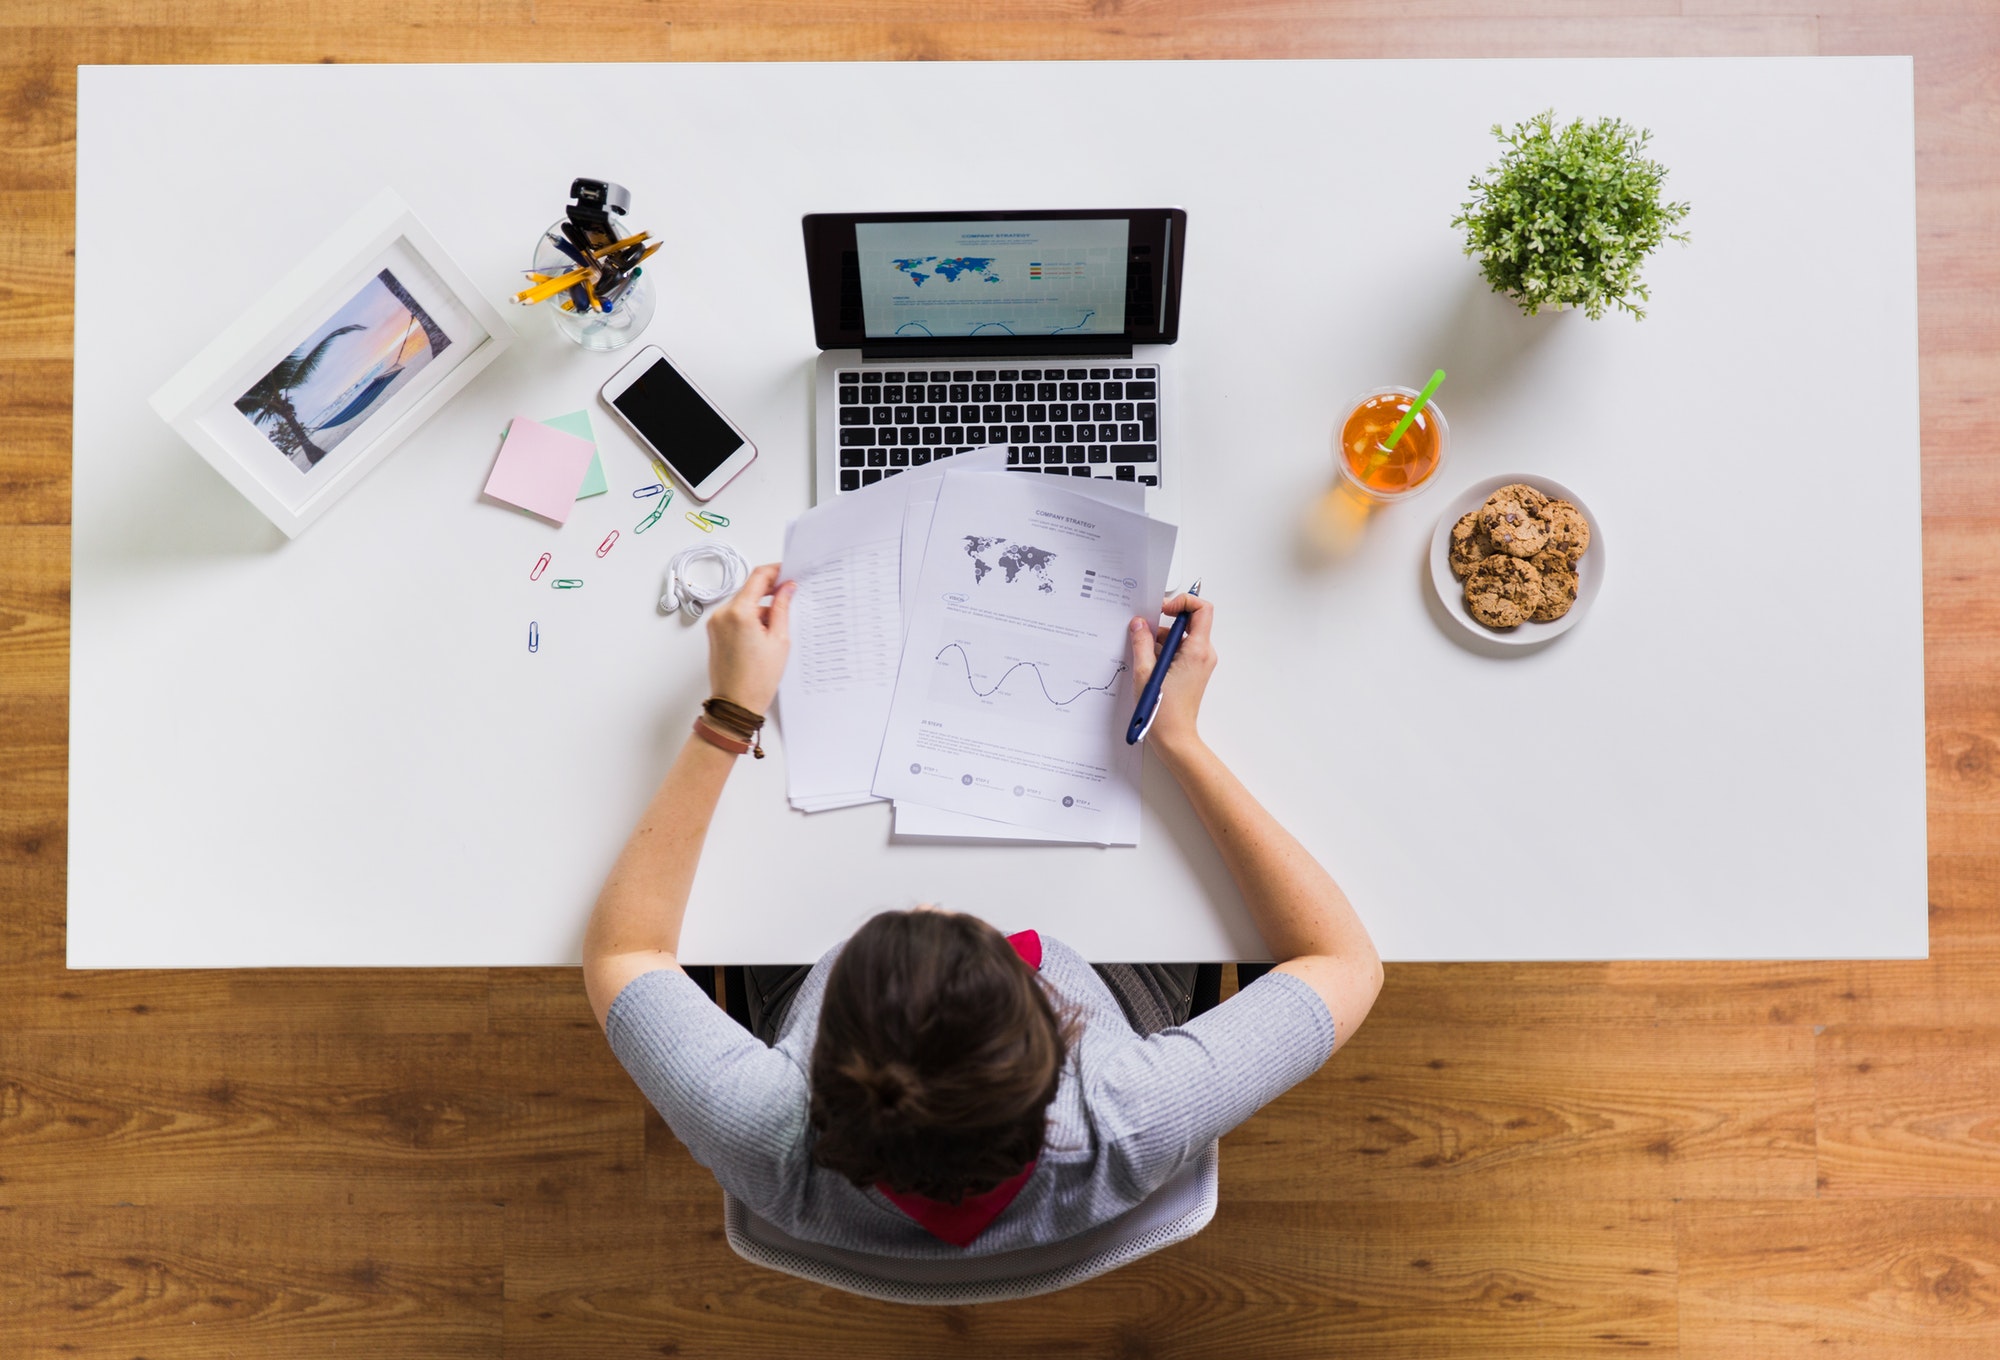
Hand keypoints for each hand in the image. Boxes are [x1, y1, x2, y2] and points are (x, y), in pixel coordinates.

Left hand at [706, 563, 795, 713]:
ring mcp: (715, 623)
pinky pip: (734, 615)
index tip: (788, 573)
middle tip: (789, 597)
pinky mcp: (714, 632)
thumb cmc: (756, 680)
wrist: (735, 704)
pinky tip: (763, 634)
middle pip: (749, 589)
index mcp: (739, 612)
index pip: (758, 577)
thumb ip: (782, 608)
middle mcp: (722, 614)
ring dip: (759, 607)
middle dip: (769, 591)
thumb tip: (787, 589)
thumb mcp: (779, 640)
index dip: (776, 571)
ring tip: (776, 627)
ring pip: (742, 603)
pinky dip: (749, 618)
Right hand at [1127, 592, 1216, 760]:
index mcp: (1197, 650)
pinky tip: (1148, 665)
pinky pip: (1179, 650)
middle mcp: (1203, 654)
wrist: (1175, 738)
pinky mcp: (1193, 670)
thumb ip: (1141, 642)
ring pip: (1181, 637)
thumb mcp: (1145, 672)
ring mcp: (1199, 663)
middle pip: (1189, 622)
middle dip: (1164, 623)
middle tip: (1143, 630)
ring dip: (1160, 640)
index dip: (1183, 602)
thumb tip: (1139, 623)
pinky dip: (1163, 651)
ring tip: (1142, 656)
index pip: (1202, 609)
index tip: (1163, 609)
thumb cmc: (1165, 712)